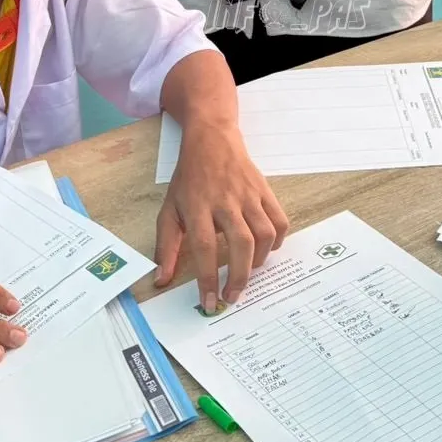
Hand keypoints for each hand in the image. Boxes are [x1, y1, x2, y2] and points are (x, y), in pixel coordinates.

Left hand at [155, 121, 288, 310]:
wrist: (212, 139)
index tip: (210, 302)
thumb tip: (161, 280)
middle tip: (232, 296)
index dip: (208, 278)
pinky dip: (278, 240)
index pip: (204, 247)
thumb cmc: (189, 179)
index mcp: (197, 206)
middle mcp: (225, 200)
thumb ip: (165, 246)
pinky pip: (280, 220)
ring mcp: (248, 194)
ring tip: (248, 272)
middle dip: (239, 276)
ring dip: (259, 260)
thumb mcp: (169, 209)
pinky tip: (267, 249)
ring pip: (264, 233)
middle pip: (240, 243)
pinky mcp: (265, 190)